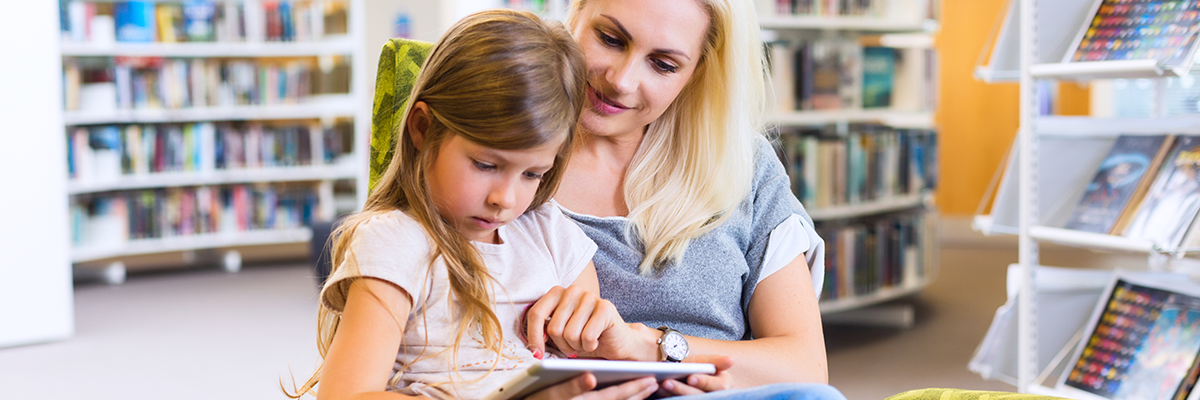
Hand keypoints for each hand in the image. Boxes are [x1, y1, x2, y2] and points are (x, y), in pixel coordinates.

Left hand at [524, 285, 649, 360]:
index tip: (537, 354)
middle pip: (554, 328)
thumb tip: (532, 349)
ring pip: (570, 334)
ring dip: (577, 346)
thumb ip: (544, 334)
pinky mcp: (605, 307)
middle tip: (573, 345)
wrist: (617, 342)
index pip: (536, 314)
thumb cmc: (585, 338)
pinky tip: (596, 341)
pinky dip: (590, 346)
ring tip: (586, 342)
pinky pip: (587, 336)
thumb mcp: (560, 335)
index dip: (534, 337)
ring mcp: (590, 297)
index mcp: (557, 293)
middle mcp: (573, 290)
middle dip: (562, 345)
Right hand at [525, 374, 657, 399]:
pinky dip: (622, 398)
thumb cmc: (535, 398)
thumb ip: (572, 387)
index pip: (613, 397)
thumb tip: (591, 377)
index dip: (632, 388)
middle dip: (638, 393)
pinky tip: (629, 393)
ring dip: (633, 397)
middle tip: (655, 382)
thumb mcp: (551, 393)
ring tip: (647, 387)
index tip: (650, 379)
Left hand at [658, 355, 733, 395]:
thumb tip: (731, 360)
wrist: (682, 375)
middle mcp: (715, 397)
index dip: (704, 382)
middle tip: (667, 382)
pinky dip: (670, 397)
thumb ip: (716, 361)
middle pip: (700, 396)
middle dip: (682, 389)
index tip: (691, 378)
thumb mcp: (705, 361)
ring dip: (674, 393)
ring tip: (661, 384)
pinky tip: (659, 391)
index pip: (719, 387)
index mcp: (724, 385)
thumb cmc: (696, 368)